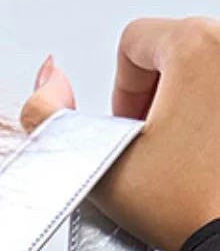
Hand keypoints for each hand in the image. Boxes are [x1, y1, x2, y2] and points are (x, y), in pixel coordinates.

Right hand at [19, 20, 219, 250]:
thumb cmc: (191, 209)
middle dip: (154, 99)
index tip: (131, 133)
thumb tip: (48, 77)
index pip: (133, 42)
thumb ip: (48, 115)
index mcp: (198, 46)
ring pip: (202, 72)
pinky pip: (219, 93)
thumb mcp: (94, 163)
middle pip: (171, 52)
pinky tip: (209, 159)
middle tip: (155, 149)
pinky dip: (210, 118)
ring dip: (184, 108)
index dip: (119, 92)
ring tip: (184, 157)